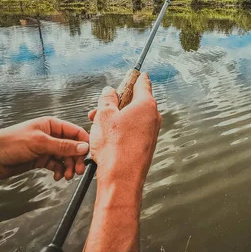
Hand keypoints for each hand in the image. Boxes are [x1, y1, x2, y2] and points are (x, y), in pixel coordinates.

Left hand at [0, 117, 89, 181]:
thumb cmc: (11, 143)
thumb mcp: (40, 143)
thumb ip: (63, 146)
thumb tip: (84, 147)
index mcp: (52, 124)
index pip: (75, 132)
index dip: (84, 144)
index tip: (88, 156)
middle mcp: (51, 135)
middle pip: (72, 146)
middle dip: (76, 159)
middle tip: (77, 171)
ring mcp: (46, 147)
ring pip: (65, 157)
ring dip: (68, 167)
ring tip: (66, 176)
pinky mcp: (40, 159)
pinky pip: (56, 165)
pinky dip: (59, 171)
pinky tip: (57, 176)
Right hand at [87, 73, 161, 192]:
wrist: (121, 178)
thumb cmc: (114, 147)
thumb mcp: (104, 116)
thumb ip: (106, 100)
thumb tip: (109, 92)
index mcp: (146, 105)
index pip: (143, 83)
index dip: (135, 77)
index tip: (135, 73)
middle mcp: (153, 117)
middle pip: (135, 101)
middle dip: (116, 103)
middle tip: (100, 108)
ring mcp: (151, 132)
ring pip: (132, 117)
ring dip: (116, 117)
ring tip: (97, 125)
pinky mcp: (147, 145)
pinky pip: (134, 130)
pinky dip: (121, 129)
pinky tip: (107, 137)